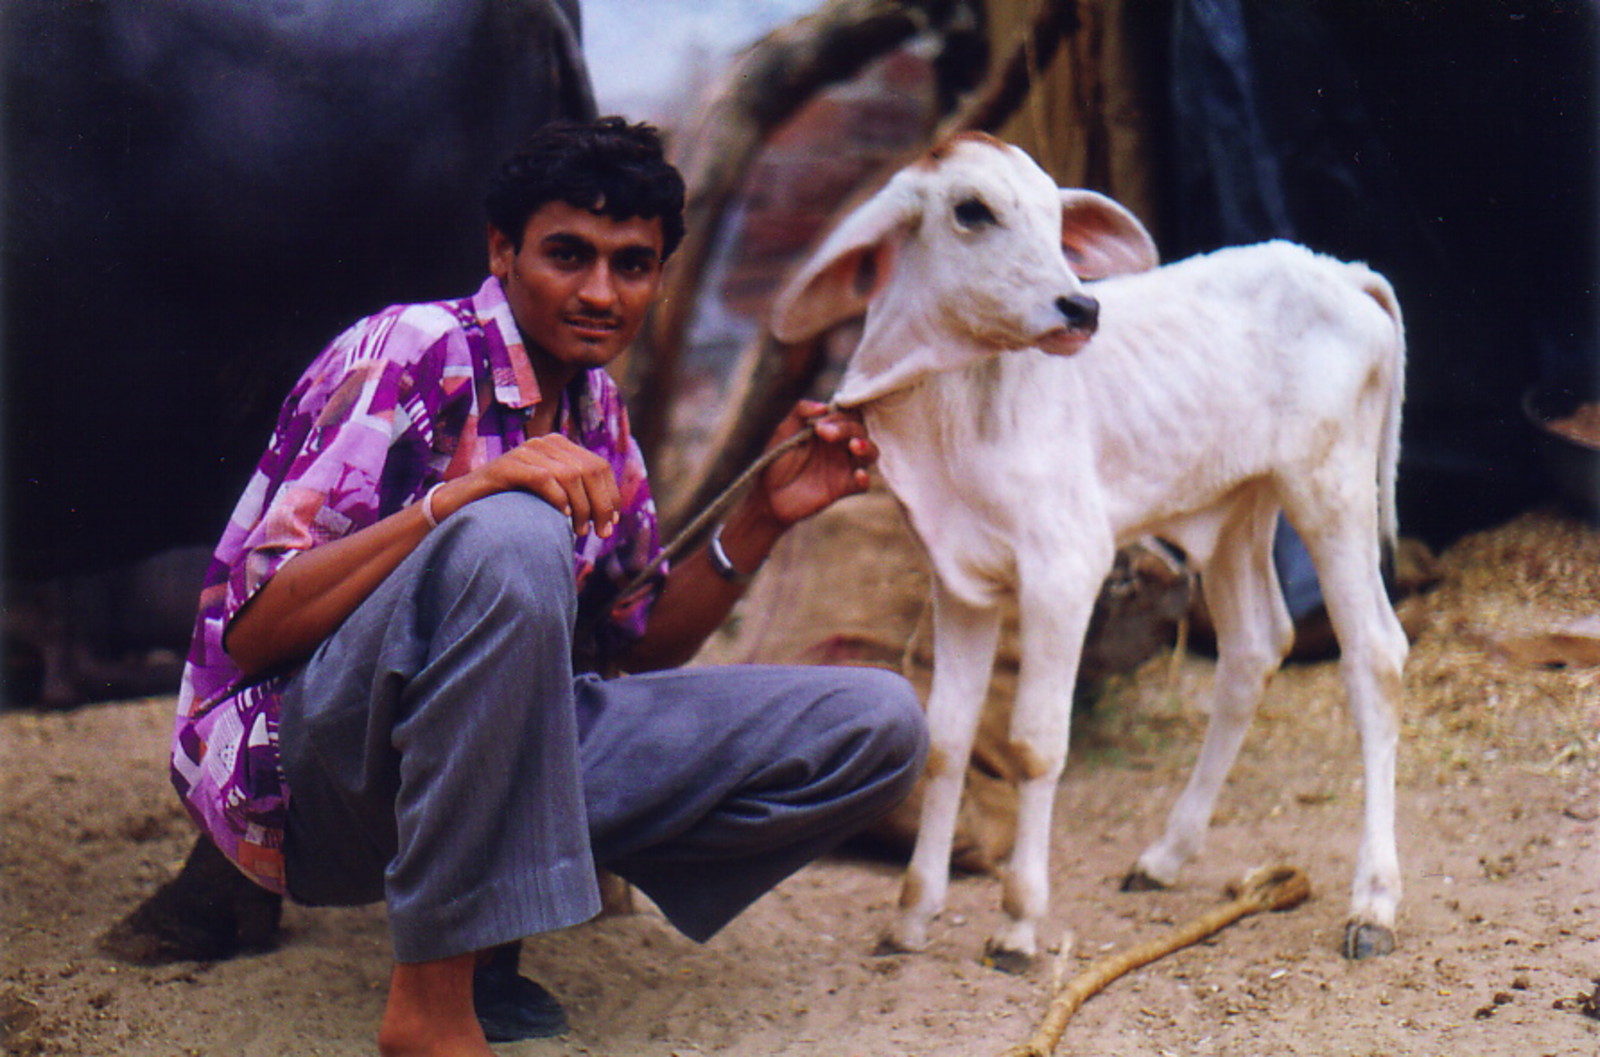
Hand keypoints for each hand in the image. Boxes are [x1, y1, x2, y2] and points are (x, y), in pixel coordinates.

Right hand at [451, 433, 621, 537]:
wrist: (461, 505)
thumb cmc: (509, 505)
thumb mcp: (549, 498)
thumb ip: (576, 498)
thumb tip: (611, 519)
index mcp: (559, 447)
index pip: (599, 466)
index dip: (611, 496)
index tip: (611, 524)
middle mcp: (544, 443)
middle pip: (590, 470)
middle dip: (601, 504)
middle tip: (600, 533)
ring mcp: (525, 452)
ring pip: (571, 475)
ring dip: (582, 507)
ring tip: (579, 531)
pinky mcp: (506, 466)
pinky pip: (544, 478)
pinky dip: (558, 499)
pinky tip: (562, 518)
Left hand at [755, 400, 876, 527]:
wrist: (764, 493)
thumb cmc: (773, 458)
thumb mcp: (783, 429)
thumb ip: (799, 411)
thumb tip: (823, 407)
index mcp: (828, 430)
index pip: (848, 414)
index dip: (840, 414)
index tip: (820, 422)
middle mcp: (839, 446)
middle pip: (860, 430)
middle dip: (847, 428)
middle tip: (824, 432)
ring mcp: (842, 467)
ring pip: (870, 453)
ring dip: (866, 446)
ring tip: (854, 445)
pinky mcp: (841, 488)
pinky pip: (863, 484)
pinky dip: (864, 479)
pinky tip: (858, 474)